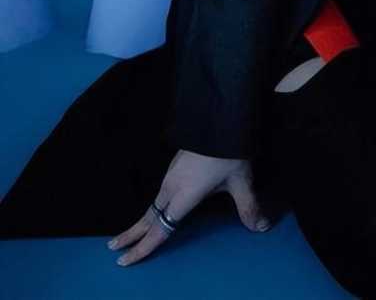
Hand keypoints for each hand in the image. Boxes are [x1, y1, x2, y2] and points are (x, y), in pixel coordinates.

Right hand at [107, 150, 272, 265]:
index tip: (125, 259)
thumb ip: (248, 206)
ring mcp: (172, 173)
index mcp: (184, 195)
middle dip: (132, 234)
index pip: (160, 228)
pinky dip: (153, 205)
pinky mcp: (176, 163)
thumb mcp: (241, 181)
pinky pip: (161, 190)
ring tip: (133, 231)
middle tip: (114, 248)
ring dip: (142, 219)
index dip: (144, 246)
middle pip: (149, 216)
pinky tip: (159, 206)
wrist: (220, 116)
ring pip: (153, 202)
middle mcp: (172, 186)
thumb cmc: (229, 152)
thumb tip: (260, 226)